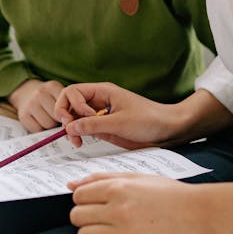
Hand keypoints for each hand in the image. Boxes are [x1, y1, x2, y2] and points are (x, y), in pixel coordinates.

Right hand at [9, 79, 65, 132]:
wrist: (25, 92)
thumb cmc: (47, 96)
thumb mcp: (58, 93)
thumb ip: (68, 103)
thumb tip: (75, 121)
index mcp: (52, 86)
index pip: (66, 106)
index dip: (70, 114)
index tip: (70, 116)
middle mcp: (40, 93)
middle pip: (58, 116)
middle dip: (60, 120)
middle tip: (58, 117)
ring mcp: (30, 104)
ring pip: (49, 124)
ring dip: (51, 126)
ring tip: (49, 118)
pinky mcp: (23, 115)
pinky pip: (38, 130)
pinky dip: (41, 129)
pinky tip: (40, 121)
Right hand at [54, 82, 184, 148]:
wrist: (167, 130)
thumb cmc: (149, 120)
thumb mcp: (119, 123)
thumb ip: (93, 125)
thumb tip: (69, 127)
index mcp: (102, 91)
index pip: (73, 92)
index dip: (71, 105)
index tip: (82, 119)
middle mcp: (98, 101)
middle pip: (69, 103)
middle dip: (65, 116)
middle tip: (70, 131)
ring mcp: (99, 114)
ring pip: (74, 117)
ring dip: (70, 128)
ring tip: (76, 142)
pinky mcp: (103, 127)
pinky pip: (83, 128)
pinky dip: (78, 134)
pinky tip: (80, 142)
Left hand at [68, 173, 203, 233]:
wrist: (199, 212)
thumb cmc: (168, 192)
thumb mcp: (136, 176)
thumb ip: (102, 178)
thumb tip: (71, 185)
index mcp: (118, 188)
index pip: (78, 196)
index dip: (84, 200)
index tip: (96, 203)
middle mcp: (119, 209)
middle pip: (77, 217)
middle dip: (85, 218)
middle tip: (101, 218)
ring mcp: (127, 231)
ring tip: (108, 232)